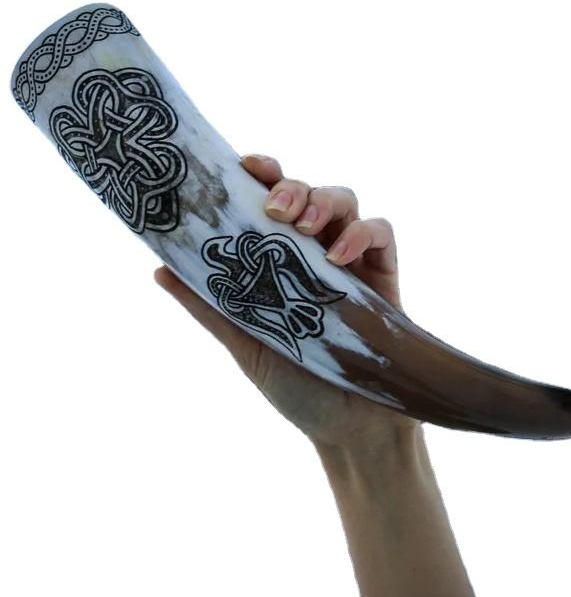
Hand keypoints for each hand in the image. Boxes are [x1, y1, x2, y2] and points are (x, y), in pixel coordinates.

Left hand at [155, 154, 416, 450]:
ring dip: (324, 202)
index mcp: (281, 262)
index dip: (260, 176)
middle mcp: (316, 253)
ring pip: (345, 200)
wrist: (350, 429)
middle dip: (291, 187)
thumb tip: (159, 269)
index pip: (271, 203)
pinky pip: (381, 231)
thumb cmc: (297, 386)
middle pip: (308, 192)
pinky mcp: (385, 275)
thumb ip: (211, 306)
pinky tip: (340, 257)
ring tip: (305, 229)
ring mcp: (353, 261)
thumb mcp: (247, 344)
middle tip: (273, 209)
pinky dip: (362, 233)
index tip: (242, 167)